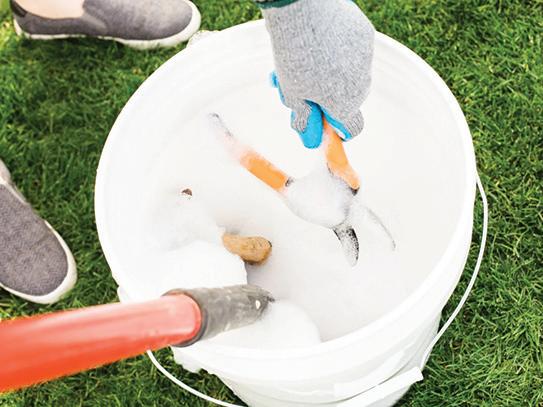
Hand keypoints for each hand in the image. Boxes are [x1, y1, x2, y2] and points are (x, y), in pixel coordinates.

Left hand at [261, 0, 374, 147]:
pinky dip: (339, 50)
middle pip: (348, 100)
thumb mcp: (293, 94)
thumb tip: (310, 140)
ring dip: (331, 73)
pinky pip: (354, 51)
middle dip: (328, 97)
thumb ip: (304, 118)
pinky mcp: (365, 35)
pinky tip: (318, 39)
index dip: (337, 130)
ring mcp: (366, 59)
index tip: (324, 123)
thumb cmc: (295, 56)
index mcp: (344, 104)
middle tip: (302, 86)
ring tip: (305, 58)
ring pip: (350, 75)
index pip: (351, 128)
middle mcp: (361, 84)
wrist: (302, 12)